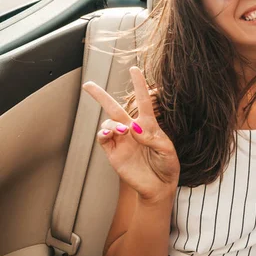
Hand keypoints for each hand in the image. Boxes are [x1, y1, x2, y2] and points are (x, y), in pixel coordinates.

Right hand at [82, 66, 179, 202]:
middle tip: (88, 84)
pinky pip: (103, 140)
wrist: (159, 187)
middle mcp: (132, 130)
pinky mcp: (114, 154)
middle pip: (114, 108)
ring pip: (108, 124)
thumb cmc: (167, 166)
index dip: (139, 85)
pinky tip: (108, 134)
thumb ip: (153, 139)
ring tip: (122, 130)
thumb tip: (134, 129)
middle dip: (101, 96)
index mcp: (149, 125)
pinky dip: (102, 134)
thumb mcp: (167, 151)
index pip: (143, 101)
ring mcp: (121, 141)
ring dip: (111, 123)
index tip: (134, 69)